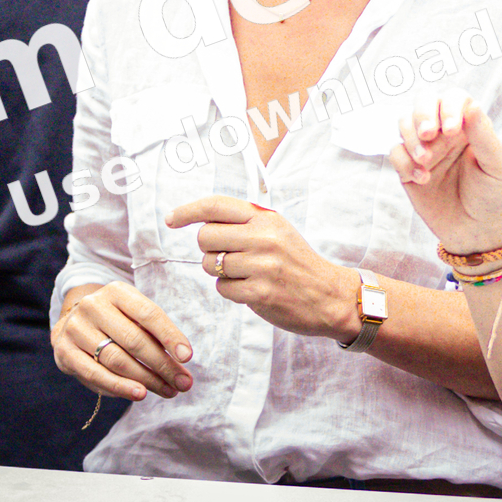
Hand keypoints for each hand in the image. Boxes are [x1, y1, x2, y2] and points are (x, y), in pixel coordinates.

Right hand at [53, 281, 194, 400]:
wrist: (73, 323)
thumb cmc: (115, 322)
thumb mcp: (133, 316)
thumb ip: (155, 333)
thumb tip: (182, 360)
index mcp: (116, 291)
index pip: (148, 313)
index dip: (170, 335)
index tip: (187, 357)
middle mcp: (94, 305)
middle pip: (134, 339)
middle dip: (163, 364)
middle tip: (183, 382)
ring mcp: (76, 328)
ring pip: (117, 359)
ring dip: (146, 379)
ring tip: (168, 390)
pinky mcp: (65, 351)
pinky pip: (96, 374)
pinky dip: (120, 386)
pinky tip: (140, 394)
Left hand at [170, 196, 356, 342]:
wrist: (330, 295)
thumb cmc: (298, 262)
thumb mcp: (279, 230)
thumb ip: (246, 222)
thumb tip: (203, 220)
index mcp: (266, 218)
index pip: (216, 206)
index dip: (188, 211)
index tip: (171, 219)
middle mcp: (263, 237)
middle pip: (205, 237)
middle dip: (208, 249)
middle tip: (226, 256)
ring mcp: (262, 266)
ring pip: (211, 265)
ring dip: (220, 272)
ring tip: (244, 274)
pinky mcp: (260, 292)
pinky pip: (222, 289)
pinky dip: (230, 291)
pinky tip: (250, 289)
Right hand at [388, 94, 501, 255]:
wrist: (477, 234)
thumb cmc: (493, 196)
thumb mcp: (495, 165)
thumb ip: (482, 134)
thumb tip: (471, 104)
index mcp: (468, 126)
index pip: (453, 98)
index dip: (448, 107)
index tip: (452, 130)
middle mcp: (444, 133)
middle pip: (423, 103)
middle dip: (422, 114)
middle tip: (429, 134)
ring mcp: (425, 150)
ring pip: (404, 124)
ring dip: (411, 139)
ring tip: (426, 162)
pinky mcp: (408, 170)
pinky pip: (395, 153)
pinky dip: (404, 163)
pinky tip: (423, 179)